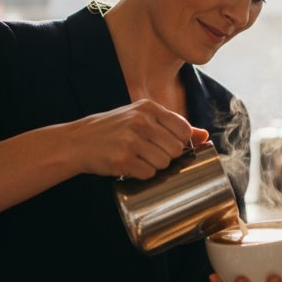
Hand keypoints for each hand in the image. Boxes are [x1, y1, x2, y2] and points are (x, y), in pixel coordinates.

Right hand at [70, 98, 208, 178]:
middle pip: (176, 149)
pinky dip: (142, 174)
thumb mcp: (141, 118)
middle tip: (148, 154)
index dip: (180, 142)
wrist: (76, 142)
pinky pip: (148, 173)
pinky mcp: (122, 159)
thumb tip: (205, 136)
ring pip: (164, 163)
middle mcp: (141, 121)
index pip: (183, 129)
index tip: (167, 146)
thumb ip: (172, 125)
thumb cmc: (112, 130)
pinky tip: (129, 166)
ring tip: (138, 159)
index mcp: (148, 107)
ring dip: (154, 167)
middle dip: (166, 157)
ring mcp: (131, 140)